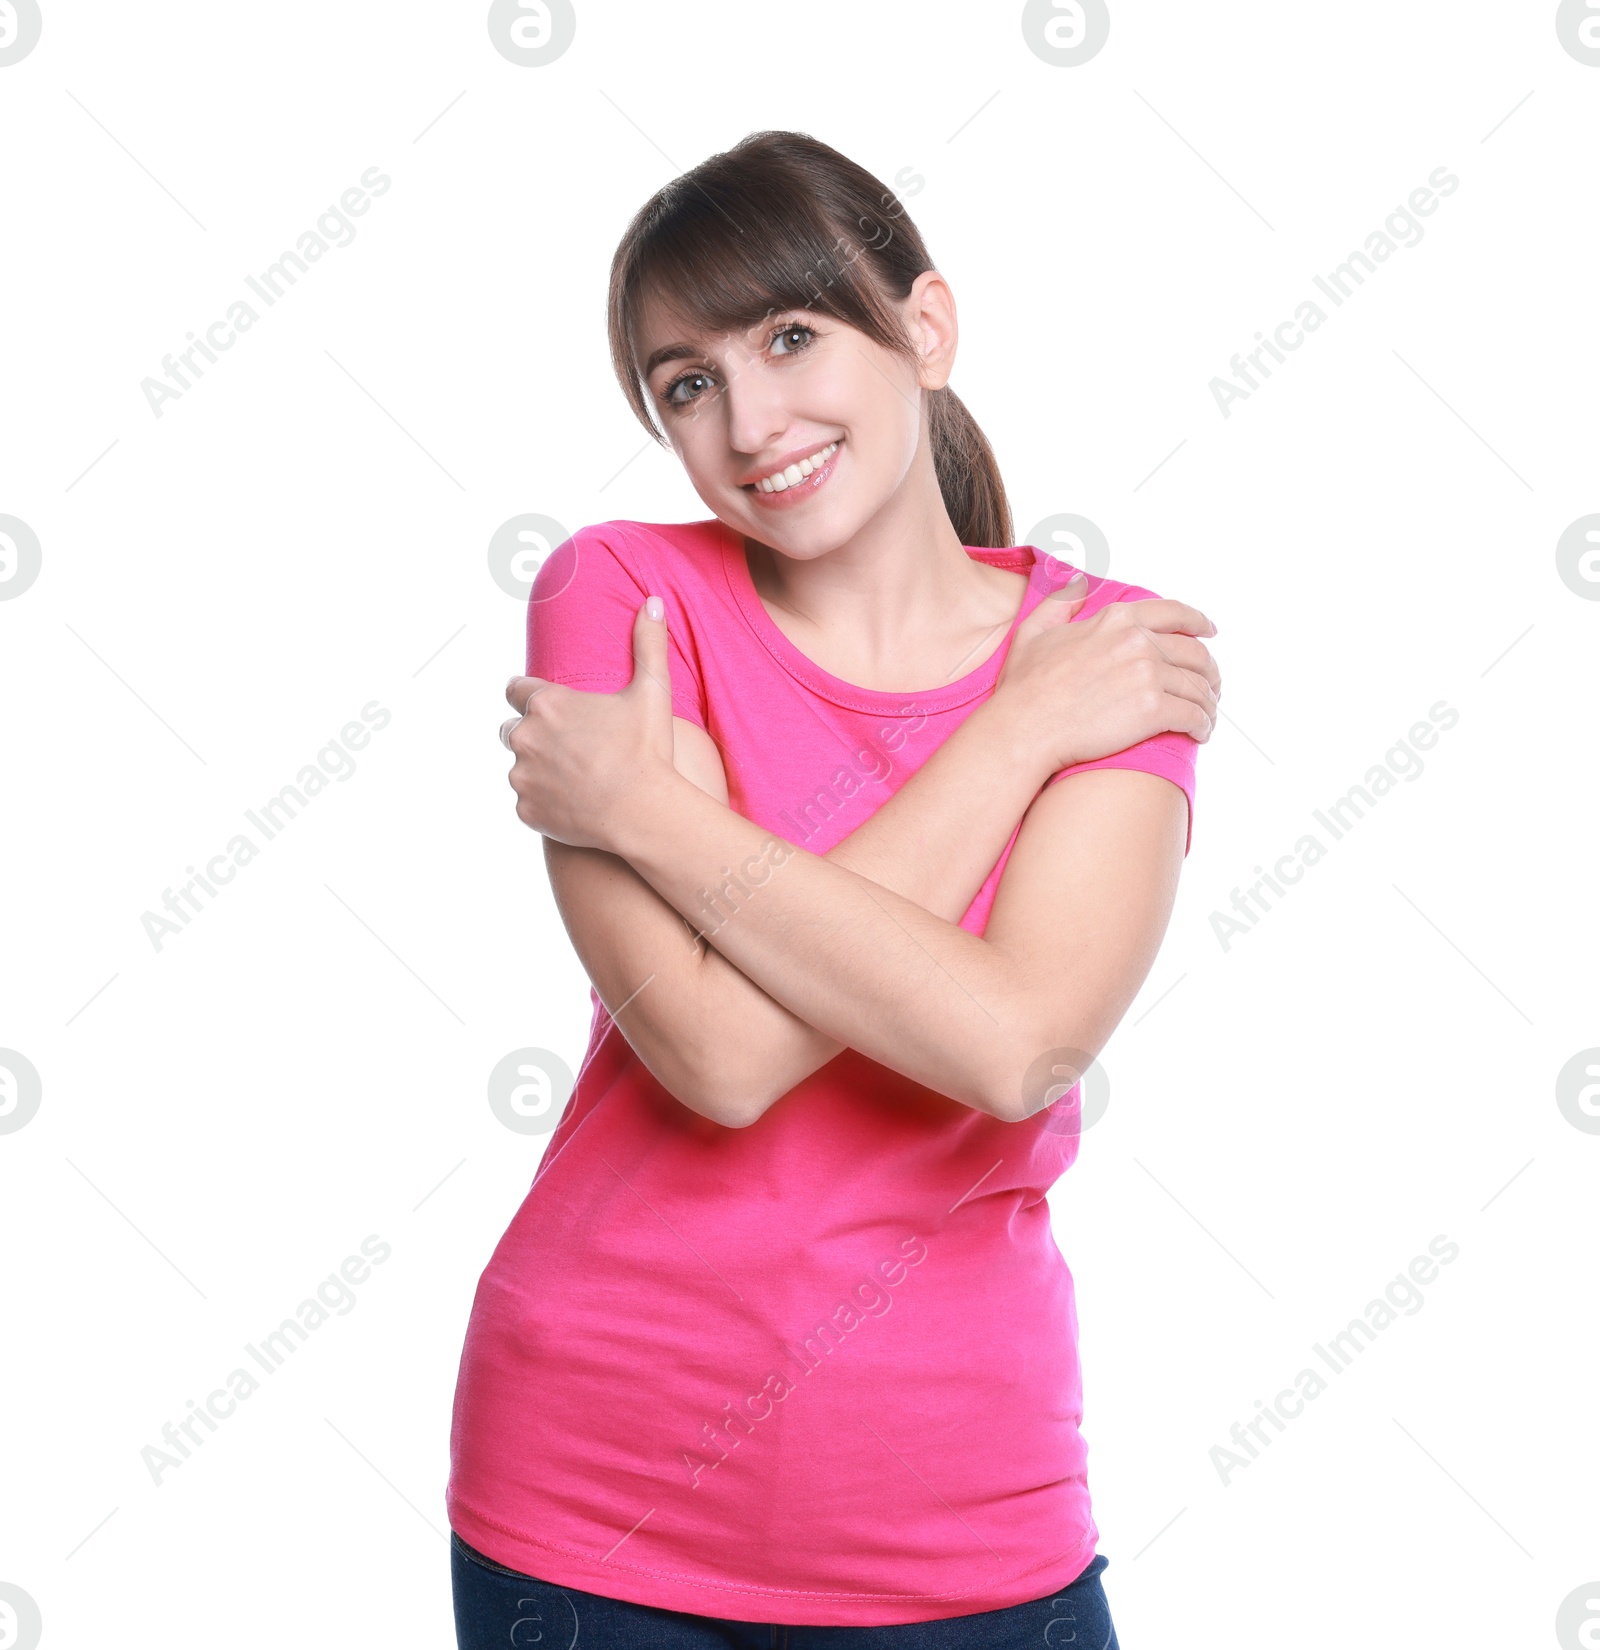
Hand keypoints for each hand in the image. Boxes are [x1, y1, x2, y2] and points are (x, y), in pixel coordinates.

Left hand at [500, 596, 678, 850]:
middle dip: (532, 734)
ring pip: (519, 768)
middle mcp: (525, 735)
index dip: (529, 695)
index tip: (549, 707)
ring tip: (574, 779)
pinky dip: (545, 804)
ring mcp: (522, 775)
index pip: (515, 688)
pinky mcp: (525, 810)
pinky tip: (574, 804)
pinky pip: (528, 803)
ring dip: (537, 770)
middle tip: (567, 746)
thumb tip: (652, 603)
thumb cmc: (647, 750)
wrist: (643, 812)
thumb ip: (648, 644)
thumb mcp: (652, 691)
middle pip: (511, 728)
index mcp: (547, 703)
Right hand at [991, 574, 1220, 777]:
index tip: (1209, 631)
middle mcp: (1139, 641)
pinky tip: (1200, 733)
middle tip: (1211, 686)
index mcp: (1117, 620)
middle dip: (1209, 671)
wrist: (1024, 728)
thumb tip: (1076, 582)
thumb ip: (1059, 602)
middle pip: (1195, 653)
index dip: (1198, 622)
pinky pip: (1194, 716)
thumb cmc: (1024, 688)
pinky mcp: (1153, 709)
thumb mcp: (1034, 632)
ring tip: (1207, 716)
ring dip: (1208, 703)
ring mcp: (1148, 674)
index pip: (1174, 613)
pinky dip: (1203, 725)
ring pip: (1198, 687)